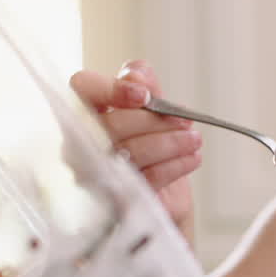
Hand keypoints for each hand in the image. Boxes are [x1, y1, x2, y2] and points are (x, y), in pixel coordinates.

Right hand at [69, 60, 200, 242]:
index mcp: (86, 112)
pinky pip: (146, 178)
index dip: (111, 88)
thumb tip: (135, 75)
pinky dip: (175, 165)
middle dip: (154, 120)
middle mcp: (81, 143)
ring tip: (194, 140)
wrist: (168, 197)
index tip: (144, 95)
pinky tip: (192, 158)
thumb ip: (145, 87)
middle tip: (184, 120)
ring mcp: (95, 175)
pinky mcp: (117, 201)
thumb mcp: (155, 113)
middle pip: (110, 124)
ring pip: (130, 152)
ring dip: (169, 142)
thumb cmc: (155, 149)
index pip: (81, 89)